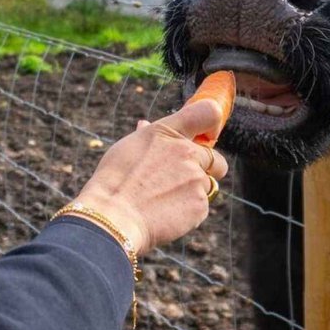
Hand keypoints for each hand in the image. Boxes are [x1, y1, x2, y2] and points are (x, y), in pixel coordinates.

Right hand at [69, 96, 228, 256]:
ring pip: (206, 187)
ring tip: (162, 202)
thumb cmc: (114, 181)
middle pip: (216, 160)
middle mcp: (187, 151)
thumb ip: (145, 136)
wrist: (113, 217)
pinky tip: (164, 215)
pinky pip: (200, 208)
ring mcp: (197, 179)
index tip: (207, 136)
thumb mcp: (127, 148)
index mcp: (168, 133)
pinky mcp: (201, 205)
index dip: (212, 125)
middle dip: (205, 170)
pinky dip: (187, 213)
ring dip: (192, 193)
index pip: (209, 112)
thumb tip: (144, 125)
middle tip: (179, 183)